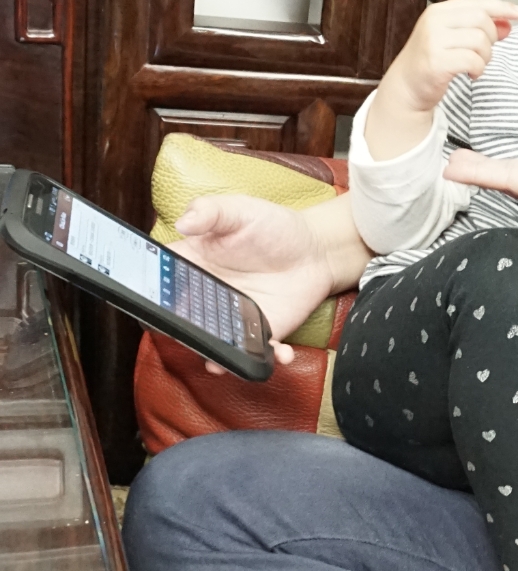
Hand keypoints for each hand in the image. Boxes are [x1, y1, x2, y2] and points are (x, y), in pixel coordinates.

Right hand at [169, 193, 342, 371]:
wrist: (314, 250)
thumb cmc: (273, 226)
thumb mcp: (239, 210)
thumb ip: (210, 211)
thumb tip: (184, 222)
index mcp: (192, 264)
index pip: (160, 281)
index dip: (152, 291)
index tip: (150, 298)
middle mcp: (206, 295)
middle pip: (180, 319)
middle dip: (179, 330)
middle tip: (187, 330)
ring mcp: (231, 317)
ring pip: (213, 344)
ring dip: (216, 355)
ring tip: (222, 360)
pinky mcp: (260, 332)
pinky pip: (256, 353)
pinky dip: (266, 358)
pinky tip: (281, 352)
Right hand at [367, 0, 517, 160]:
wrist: (406, 88)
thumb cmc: (429, 63)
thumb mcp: (454, 40)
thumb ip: (479, 29)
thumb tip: (507, 24)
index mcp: (439, 11)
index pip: (478, 2)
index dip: (502, 7)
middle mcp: (434, 21)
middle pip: (482, 19)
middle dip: (491, 38)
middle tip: (482, 53)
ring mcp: (433, 40)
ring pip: (480, 40)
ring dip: (485, 57)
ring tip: (474, 65)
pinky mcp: (436, 61)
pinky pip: (473, 60)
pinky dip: (478, 69)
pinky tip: (470, 73)